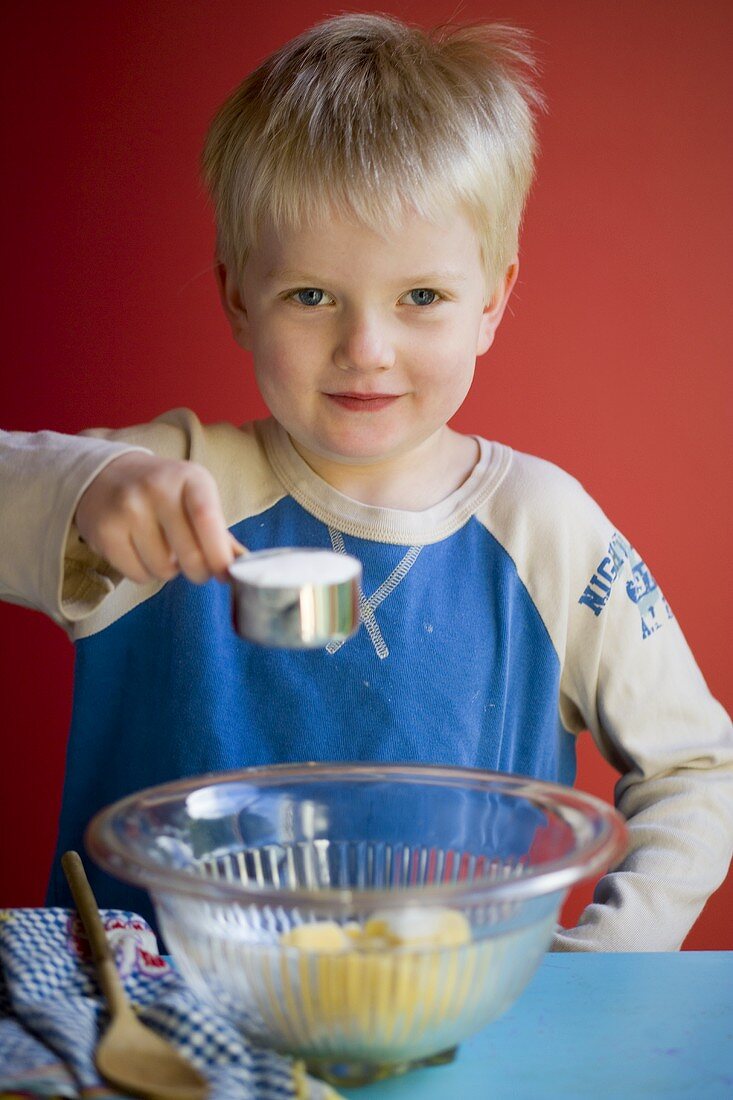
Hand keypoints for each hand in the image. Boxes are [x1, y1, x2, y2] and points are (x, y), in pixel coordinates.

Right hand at [74, 452, 244, 583]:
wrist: (107, 475)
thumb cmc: (163, 492)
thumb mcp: (196, 498)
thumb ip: (220, 532)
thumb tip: (246, 564)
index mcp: (190, 477)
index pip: (207, 519)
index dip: (219, 554)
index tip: (226, 575)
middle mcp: (157, 488)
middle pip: (189, 553)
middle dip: (199, 572)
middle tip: (196, 568)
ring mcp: (128, 508)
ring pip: (163, 569)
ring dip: (168, 570)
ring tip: (162, 549)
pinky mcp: (105, 530)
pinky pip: (137, 574)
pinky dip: (144, 573)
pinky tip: (141, 551)